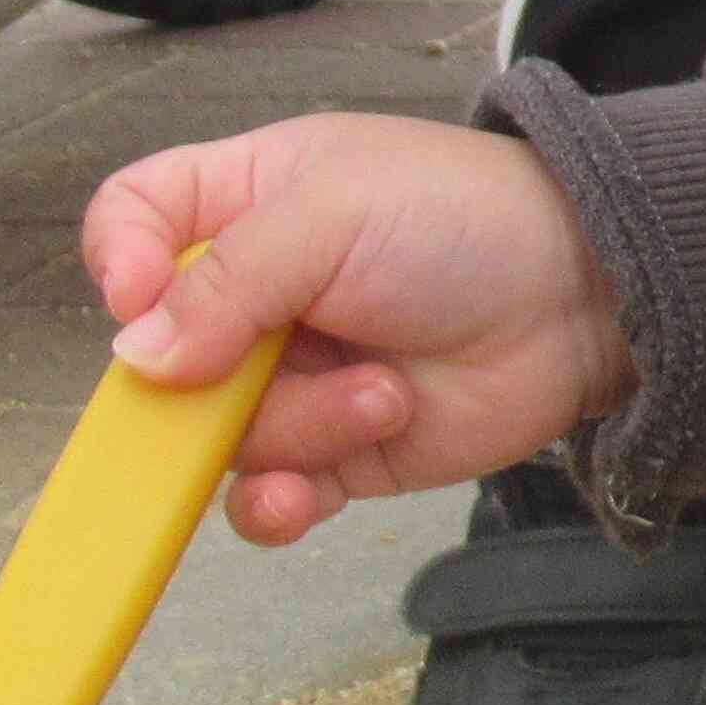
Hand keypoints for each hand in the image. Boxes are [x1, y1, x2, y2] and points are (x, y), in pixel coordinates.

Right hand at [83, 113, 635, 544]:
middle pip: (154, 358)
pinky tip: (309, 493)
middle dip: (202, 383)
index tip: (140, 296)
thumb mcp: (337, 213)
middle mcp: (259, 294)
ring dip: (295, 426)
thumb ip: (227, 278)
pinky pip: (262, 498)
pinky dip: (279, 502)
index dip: (118, 262)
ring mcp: (293, 375)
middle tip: (260, 368)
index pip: (133, 221)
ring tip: (384, 389)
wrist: (587, 298)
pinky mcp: (336, 448)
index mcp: (251, 201)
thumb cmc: (470, 221)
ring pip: (215, 437)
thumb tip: (137, 356)